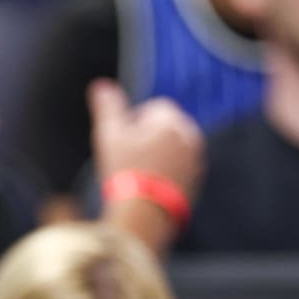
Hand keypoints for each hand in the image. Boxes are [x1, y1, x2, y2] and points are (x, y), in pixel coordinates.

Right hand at [88, 79, 203, 200]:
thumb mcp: (109, 135)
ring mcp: (196, 160)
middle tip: (129, 157)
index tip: (122, 140)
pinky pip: (182, 167)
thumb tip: (101, 85)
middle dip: (150, 136)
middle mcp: (189, 136)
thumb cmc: (124, 171)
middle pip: (167, 127)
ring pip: (175, 147)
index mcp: (170, 121)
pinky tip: (150, 185)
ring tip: (139, 173)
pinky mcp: (197, 181)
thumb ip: (108, 107)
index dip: (135, 121)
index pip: (155, 108)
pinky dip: (169, 171)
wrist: (144, 214)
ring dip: (160, 153)